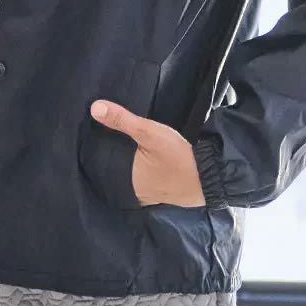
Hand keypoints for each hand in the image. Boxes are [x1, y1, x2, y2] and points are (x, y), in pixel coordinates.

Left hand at [89, 98, 205, 205]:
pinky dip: (143, 176)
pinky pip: (145, 184)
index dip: (98, 154)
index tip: (95, 141)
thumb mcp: (149, 133)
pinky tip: (146, 166)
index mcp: (125, 181)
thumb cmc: (178, 157)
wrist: (211, 176)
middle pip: (115, 175)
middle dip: (113, 161)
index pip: (101, 167)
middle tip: (108, 144)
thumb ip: (122, 120)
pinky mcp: (162, 195)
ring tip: (124, 153)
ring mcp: (149, 197)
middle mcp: (133, 193)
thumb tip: (94, 108)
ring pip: (130, 180)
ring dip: (128, 170)